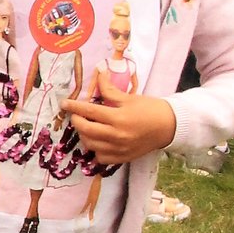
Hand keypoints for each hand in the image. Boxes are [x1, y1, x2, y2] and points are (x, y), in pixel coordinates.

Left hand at [61, 71, 176, 163]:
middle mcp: (117, 136)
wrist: (169, 127)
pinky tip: (97, 140)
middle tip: (76, 114)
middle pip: (86, 130)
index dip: (74, 107)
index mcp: (119, 118)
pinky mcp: (123, 158)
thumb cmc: (150, 109)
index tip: (64, 103)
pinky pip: (101, 158)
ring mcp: (119, 149)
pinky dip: (95, 149)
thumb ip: (109, 89)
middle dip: (77, 121)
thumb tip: (97, 73)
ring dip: (84, 135)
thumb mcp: (129, 97)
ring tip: (87, 126)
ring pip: (91, 145)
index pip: (89, 112)